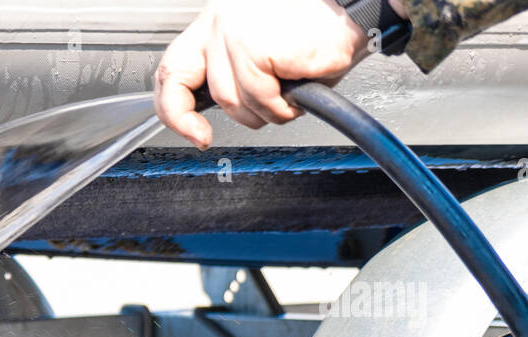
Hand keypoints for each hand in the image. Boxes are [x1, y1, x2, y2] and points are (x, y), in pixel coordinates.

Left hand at [154, 0, 383, 147]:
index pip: (172, 71)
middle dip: (238, 112)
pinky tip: (300, 83)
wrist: (355, 8)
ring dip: (269, 109)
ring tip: (294, 86)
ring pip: (236, 102)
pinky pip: (260, 99)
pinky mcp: (254, 48)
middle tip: (264, 110)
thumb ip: (231, 73)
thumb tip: (207, 115)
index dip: (175, 109)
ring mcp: (233, 35)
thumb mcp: (262, 51)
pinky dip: (284, 105)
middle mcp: (219, 23)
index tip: (194, 133)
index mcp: (215, 23)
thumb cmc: (316, 30)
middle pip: (205, 92)